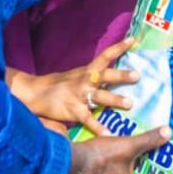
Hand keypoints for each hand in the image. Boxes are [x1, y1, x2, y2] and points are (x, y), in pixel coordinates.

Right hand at [6, 37, 139, 135]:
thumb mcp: (79, 75)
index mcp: (88, 71)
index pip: (105, 55)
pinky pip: (87, 119)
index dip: (119, 47)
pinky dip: (97, 127)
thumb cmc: (61, 84)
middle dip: (121, 75)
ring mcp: (79, 95)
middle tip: (136, 75)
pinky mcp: (73, 110)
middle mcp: (85, 80)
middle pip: (105, 75)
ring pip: (99, 96)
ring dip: (115, 100)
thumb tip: (117, 75)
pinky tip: (108, 134)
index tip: (133, 40)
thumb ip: (95, 75)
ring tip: (130, 103)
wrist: (36, 93)